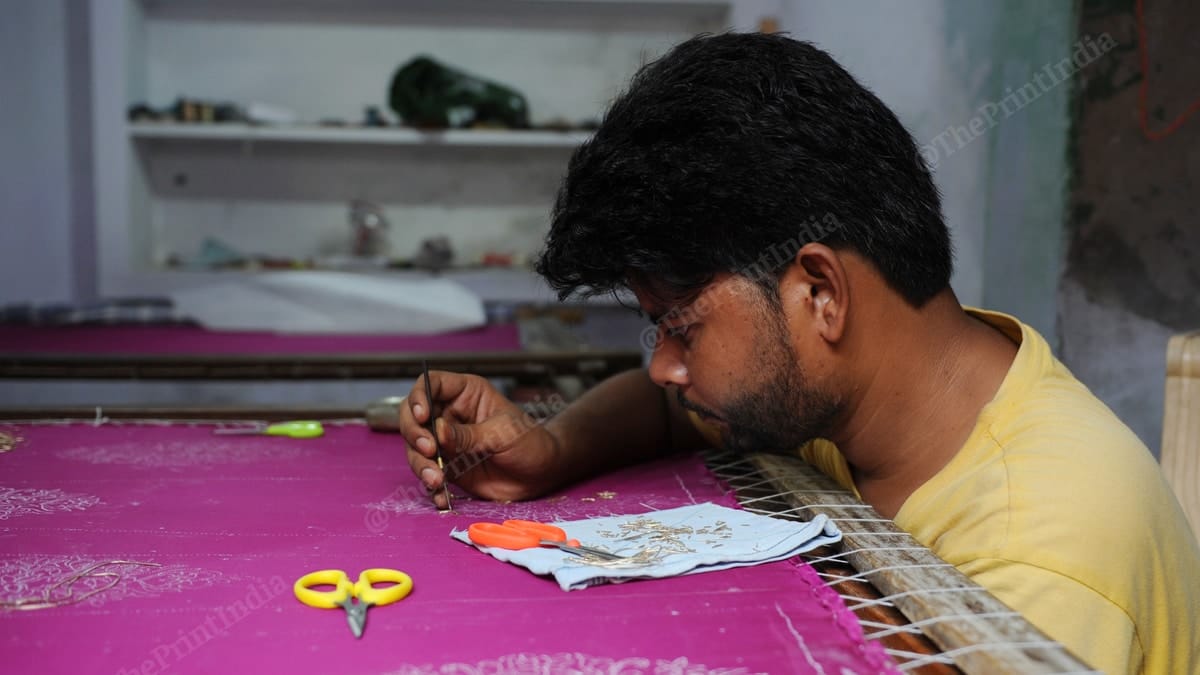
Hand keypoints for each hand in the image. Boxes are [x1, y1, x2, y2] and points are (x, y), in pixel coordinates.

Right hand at [400, 370, 562, 508]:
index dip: (419, 397)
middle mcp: (450, 415)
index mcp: (466, 394)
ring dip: (420, 464)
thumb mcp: (502, 433)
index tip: (422, 416)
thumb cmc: (530, 442)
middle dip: (414, 433)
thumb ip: (469, 434)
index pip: (431, 384)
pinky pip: (428, 473)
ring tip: (437, 479)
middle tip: (429, 449)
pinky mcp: (448, 466)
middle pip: (413, 416)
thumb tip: (438, 431)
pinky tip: (440, 496)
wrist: (542, 474)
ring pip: (416, 448)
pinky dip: (430, 486)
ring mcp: (446, 442)